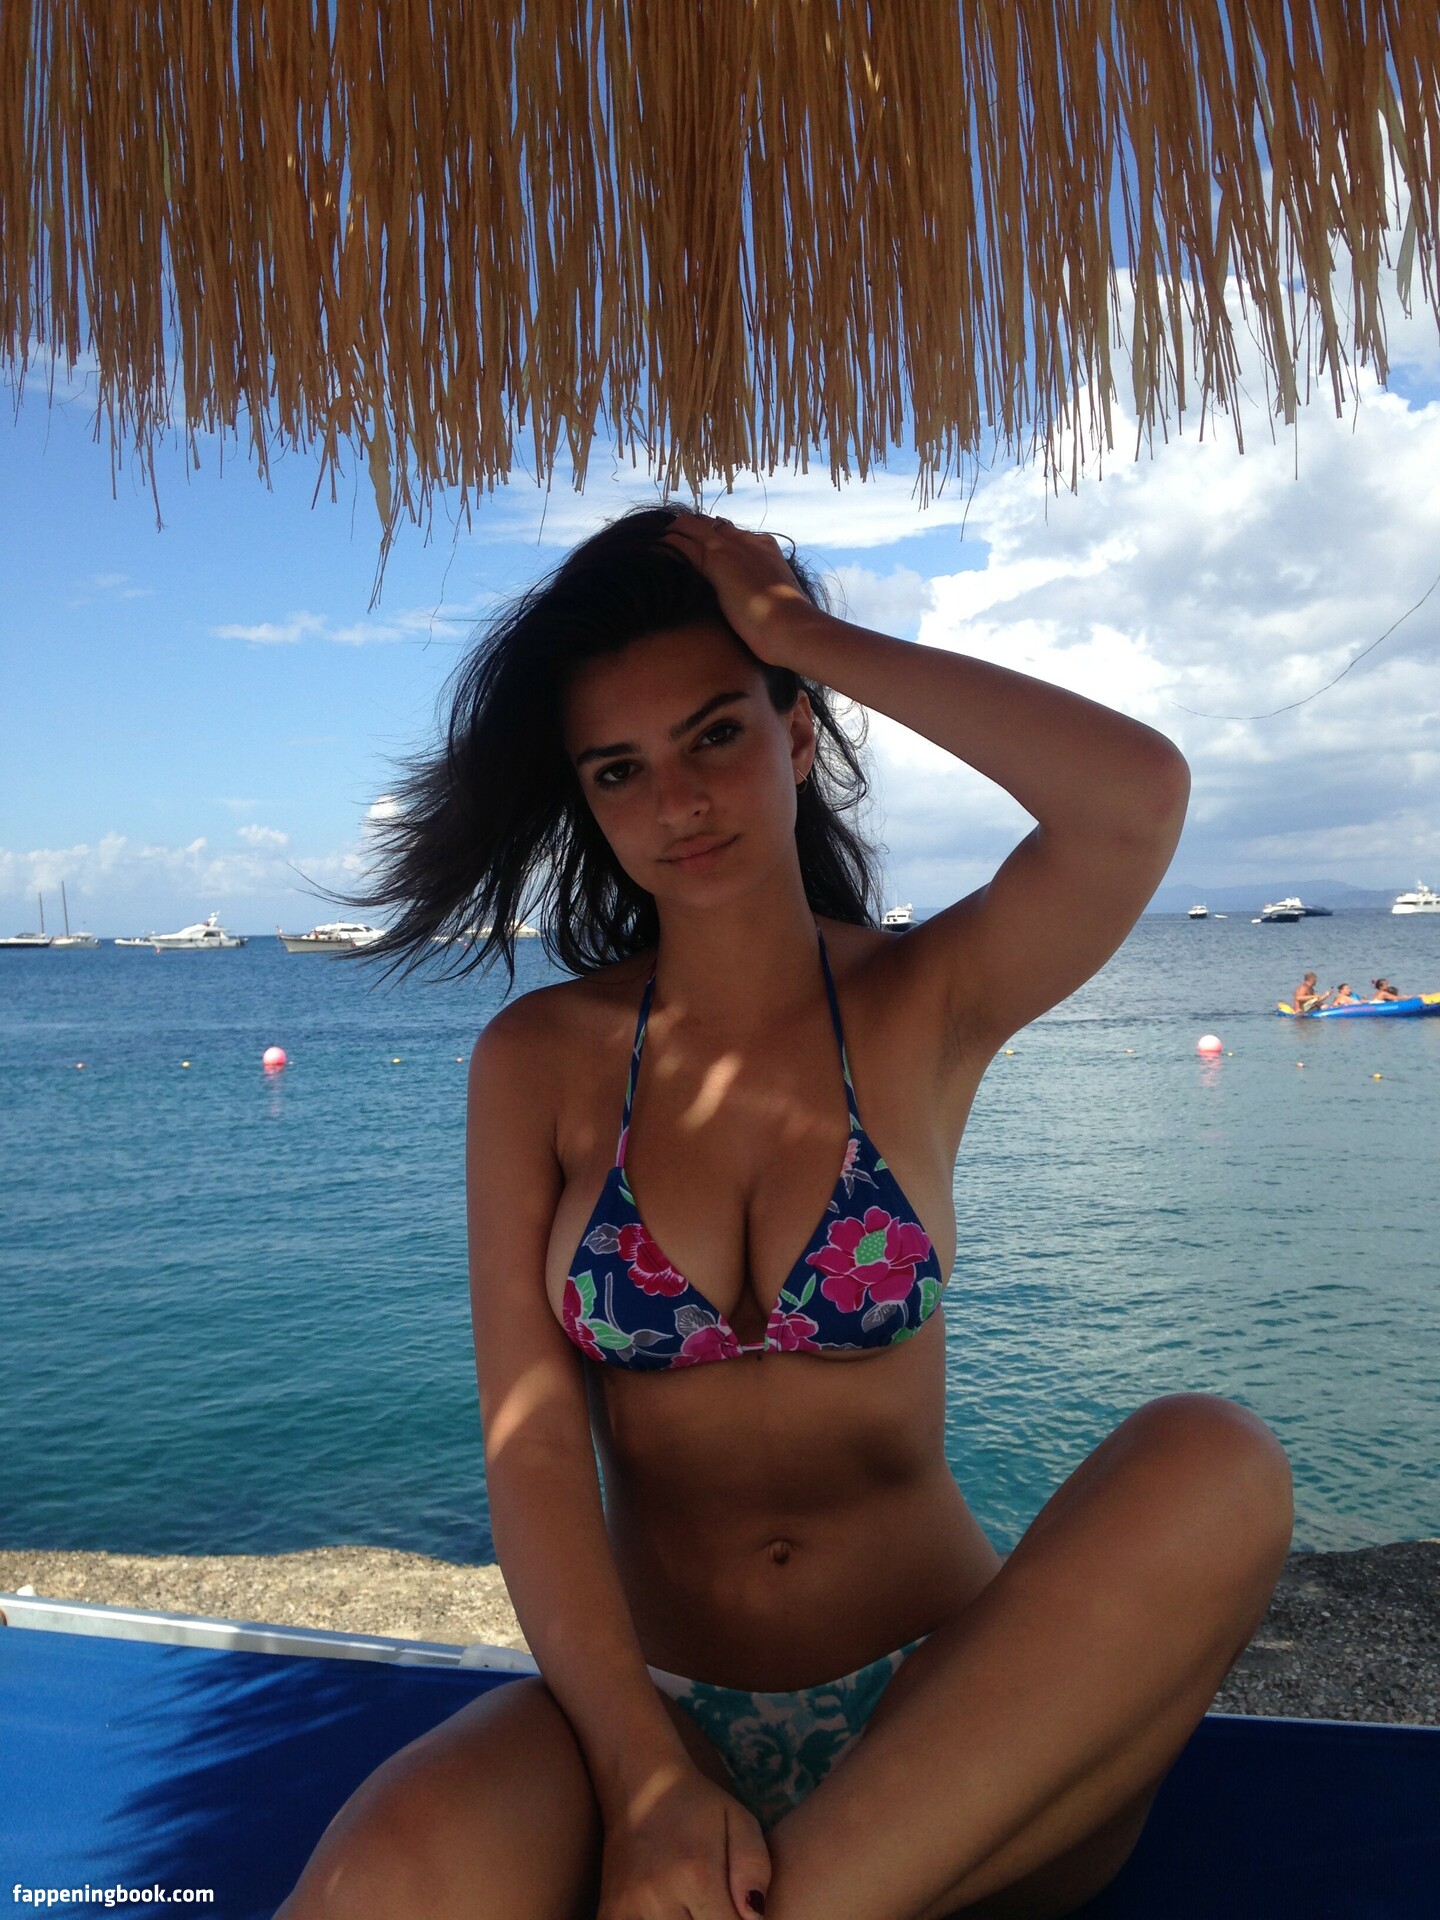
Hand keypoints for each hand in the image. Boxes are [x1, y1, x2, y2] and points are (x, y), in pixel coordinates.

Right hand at [598, 1761, 771, 1919]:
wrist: (639, 1785)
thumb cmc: (699, 1806)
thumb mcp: (740, 1821)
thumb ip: (755, 1869)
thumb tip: (756, 1919)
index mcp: (696, 1875)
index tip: (738, 1910)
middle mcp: (658, 1896)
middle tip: (714, 1905)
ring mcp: (628, 1909)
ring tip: (693, 1907)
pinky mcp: (608, 1914)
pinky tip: (670, 1912)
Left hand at [660, 513, 821, 667]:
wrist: (792, 627)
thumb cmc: (790, 626)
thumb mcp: (781, 603)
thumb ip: (768, 596)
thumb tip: (763, 610)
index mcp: (765, 548)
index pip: (731, 533)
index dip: (712, 539)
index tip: (699, 550)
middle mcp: (746, 541)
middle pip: (710, 524)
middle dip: (690, 531)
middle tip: (671, 544)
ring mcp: (731, 549)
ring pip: (691, 526)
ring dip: (674, 534)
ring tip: (657, 546)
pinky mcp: (715, 562)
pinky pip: (680, 544)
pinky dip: (665, 547)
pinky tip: (653, 555)